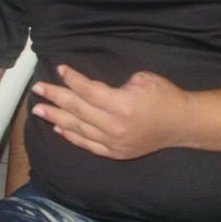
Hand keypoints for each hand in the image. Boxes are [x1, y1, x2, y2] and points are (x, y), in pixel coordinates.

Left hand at [31, 65, 188, 158]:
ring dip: (56, 118)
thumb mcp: (143, 79)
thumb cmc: (165, 96)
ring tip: (39, 110)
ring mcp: (113, 142)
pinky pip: (87, 144)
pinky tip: (58, 127)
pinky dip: (71, 135)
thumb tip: (92, 89)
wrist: (182, 124)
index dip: (72, 79)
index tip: (60, 69)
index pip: (88, 90)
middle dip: (55, 97)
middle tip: (38, 89)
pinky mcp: (115, 152)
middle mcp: (114, 126)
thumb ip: (114, 84)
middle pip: (77, 109)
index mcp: (122, 104)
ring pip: (77, 128)